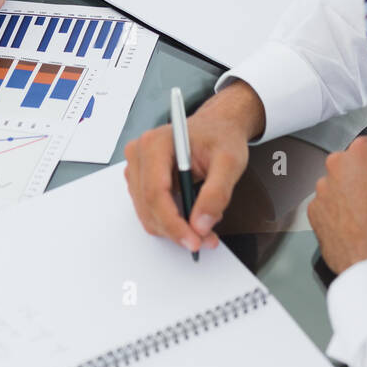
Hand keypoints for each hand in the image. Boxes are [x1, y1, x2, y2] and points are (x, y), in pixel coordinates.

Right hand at [124, 81, 265, 253]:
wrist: (216, 126)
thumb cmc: (220, 137)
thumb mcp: (229, 161)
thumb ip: (217, 193)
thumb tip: (201, 225)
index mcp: (155, 143)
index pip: (155, 192)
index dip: (173, 223)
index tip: (194, 241)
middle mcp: (139, 153)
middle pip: (149, 206)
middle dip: (177, 230)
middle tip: (205, 240)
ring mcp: (136, 167)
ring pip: (147, 213)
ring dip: (173, 228)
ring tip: (203, 227)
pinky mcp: (140, 179)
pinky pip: (149, 210)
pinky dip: (170, 222)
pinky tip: (190, 218)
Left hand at [307, 134, 366, 274]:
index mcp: (362, 152)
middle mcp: (337, 166)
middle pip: (354, 163)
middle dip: (366, 176)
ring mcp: (323, 189)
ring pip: (340, 185)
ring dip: (351, 194)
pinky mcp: (314, 212)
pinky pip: (329, 205)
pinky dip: (340, 212)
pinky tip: (357, 226)